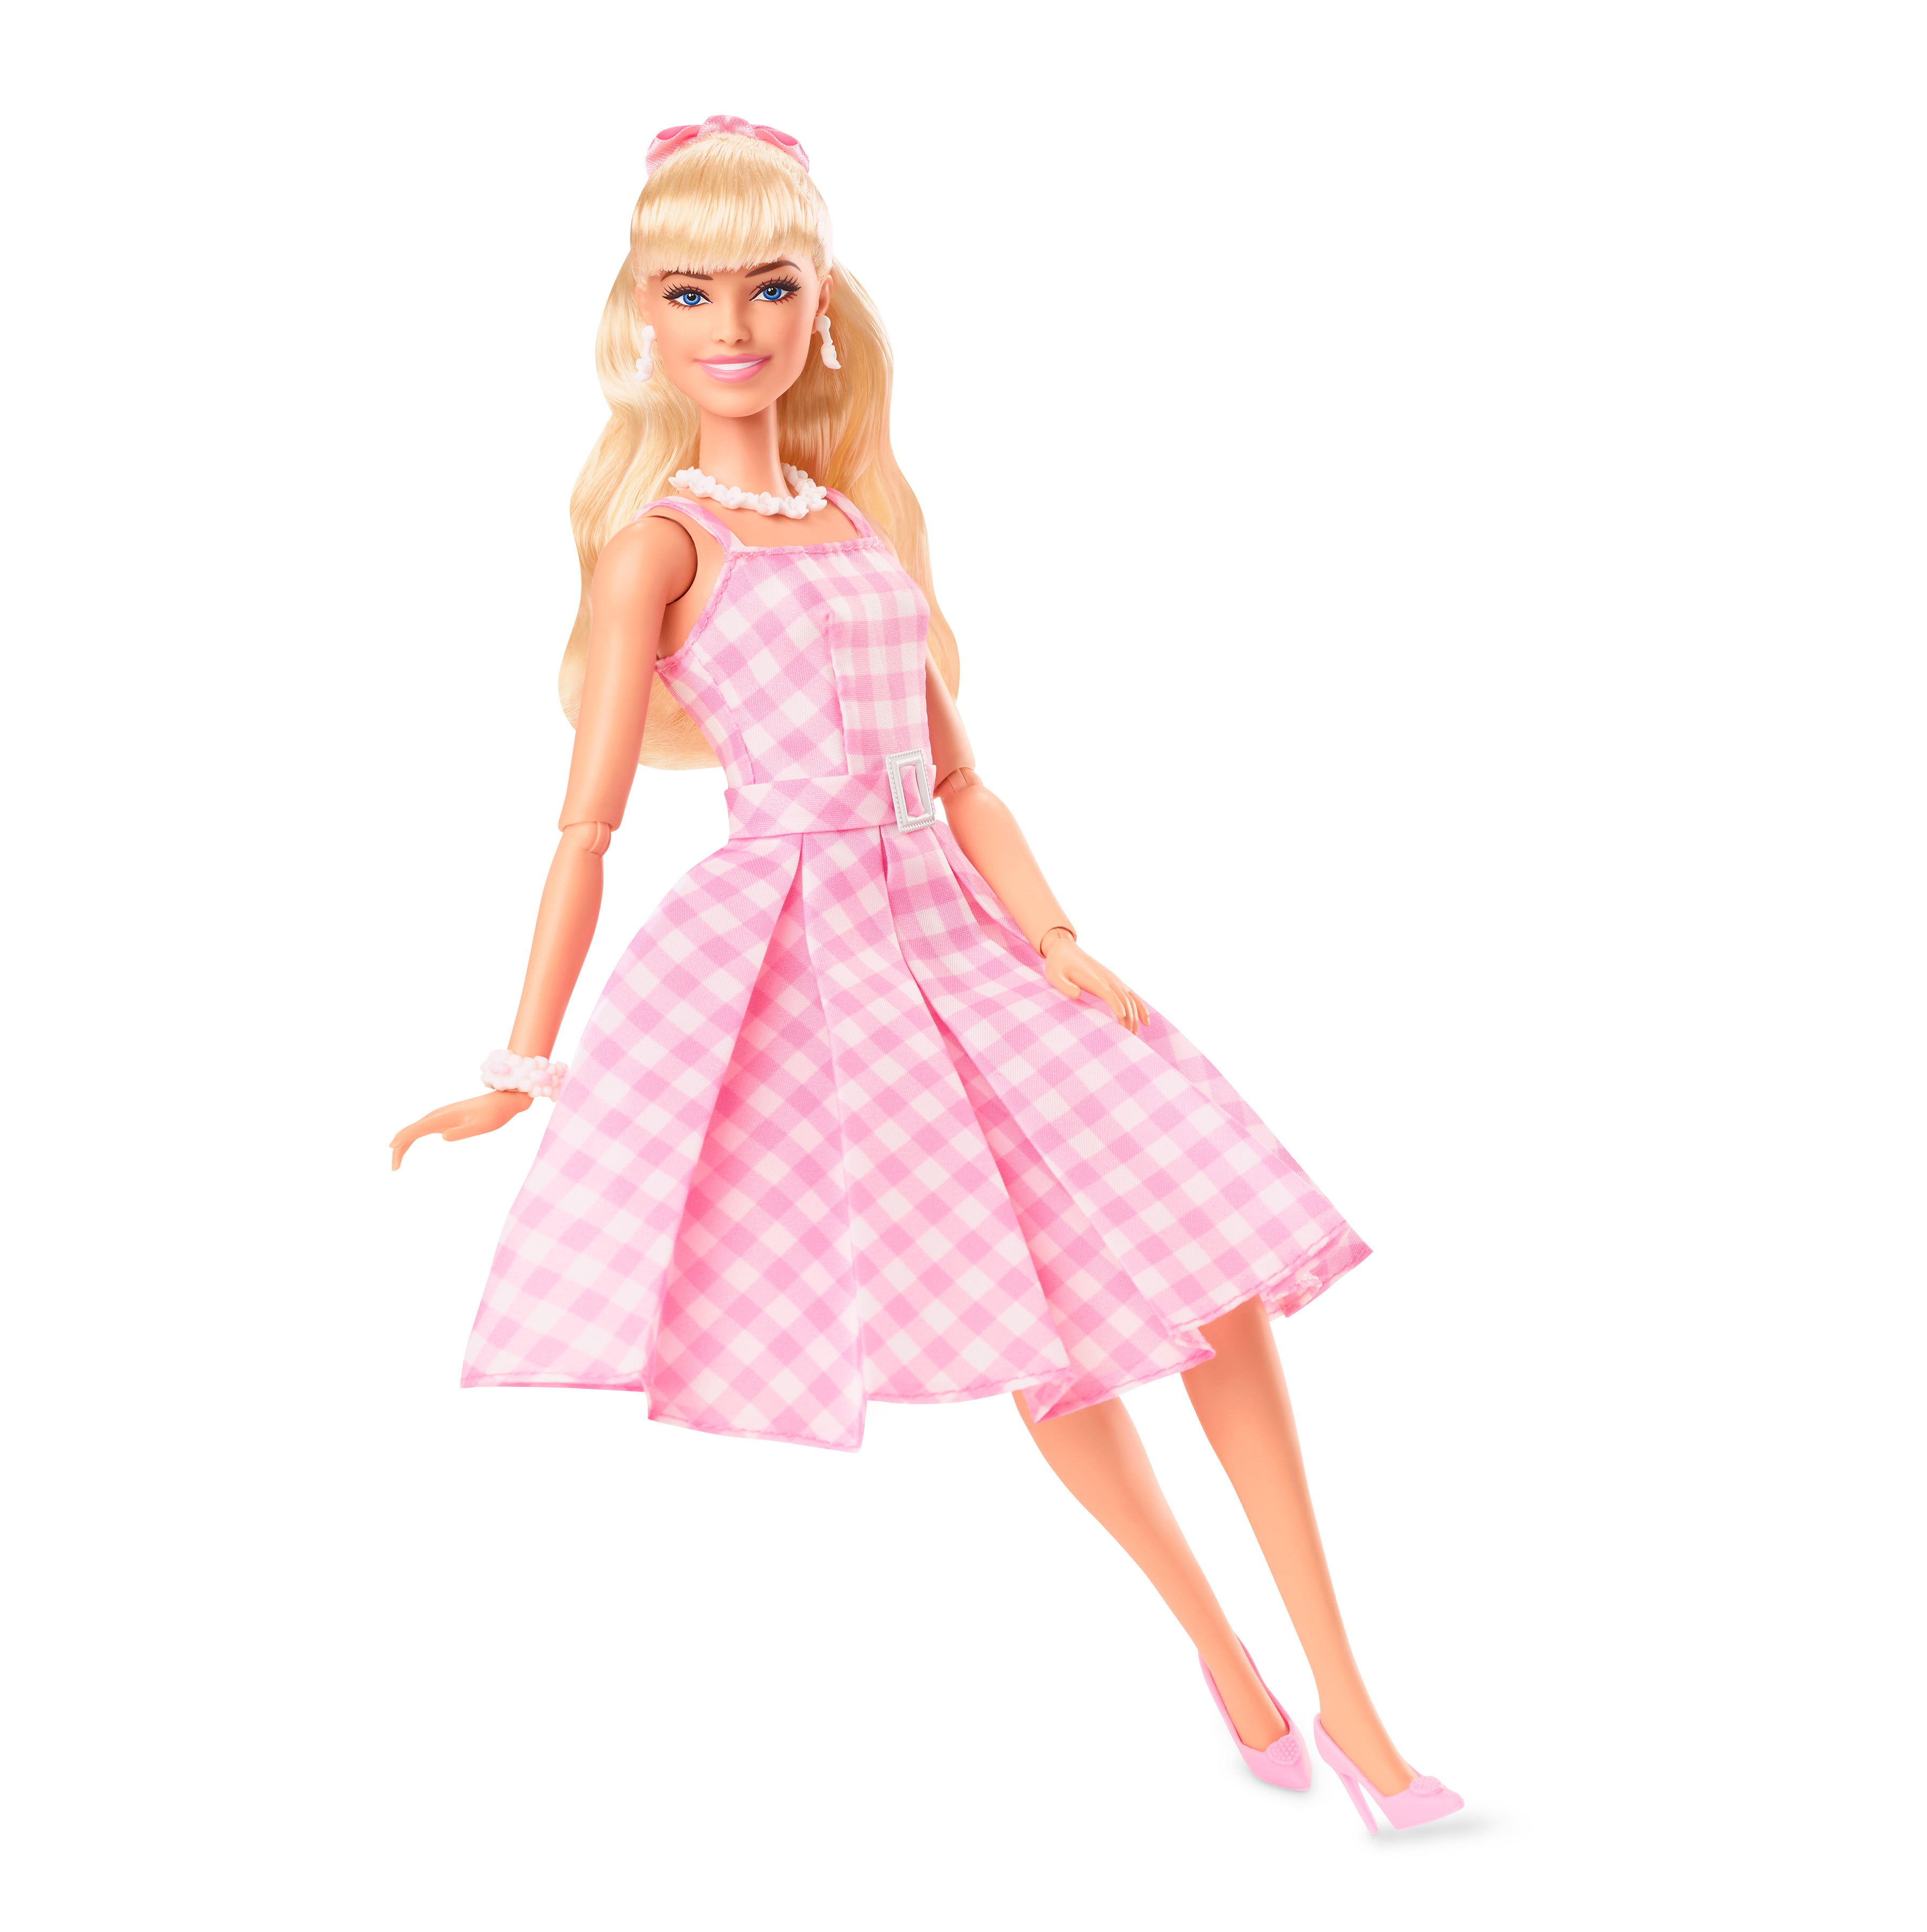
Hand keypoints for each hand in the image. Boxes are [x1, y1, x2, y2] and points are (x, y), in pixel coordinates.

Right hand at [390, 1089, 531, 1169]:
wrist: (503, 1101)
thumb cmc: (494, 1115)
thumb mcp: (482, 1126)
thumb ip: (463, 1131)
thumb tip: (443, 1137)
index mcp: (444, 1117)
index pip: (415, 1130)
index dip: (402, 1142)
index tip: (393, 1156)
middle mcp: (438, 1115)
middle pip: (410, 1130)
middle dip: (399, 1147)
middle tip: (394, 1168)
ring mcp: (440, 1116)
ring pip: (414, 1130)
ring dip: (403, 1143)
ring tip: (396, 1162)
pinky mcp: (445, 1119)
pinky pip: (422, 1129)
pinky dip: (412, 1137)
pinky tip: (408, 1144)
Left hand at [1040, 931, 1146, 1034]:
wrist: (1065, 950)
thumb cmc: (1058, 965)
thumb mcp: (1054, 975)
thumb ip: (1064, 985)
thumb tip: (1077, 994)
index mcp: (1094, 979)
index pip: (1108, 993)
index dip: (1116, 1004)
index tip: (1121, 1018)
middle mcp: (1108, 979)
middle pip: (1123, 1000)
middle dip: (1127, 1019)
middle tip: (1126, 1039)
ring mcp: (1114, 980)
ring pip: (1130, 1000)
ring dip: (1134, 1017)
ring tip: (1133, 1036)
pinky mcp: (1115, 982)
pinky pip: (1132, 996)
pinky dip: (1141, 1008)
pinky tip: (1146, 1021)